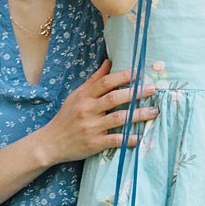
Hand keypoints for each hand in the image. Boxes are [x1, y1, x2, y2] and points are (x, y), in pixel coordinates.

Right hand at [39, 60, 155, 164]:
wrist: (50, 142)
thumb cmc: (66, 117)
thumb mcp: (76, 96)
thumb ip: (94, 80)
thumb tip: (108, 62)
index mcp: (84, 97)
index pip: (106, 82)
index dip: (123, 76)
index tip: (139, 73)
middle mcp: (88, 110)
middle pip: (114, 98)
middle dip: (135, 93)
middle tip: (152, 90)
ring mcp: (91, 127)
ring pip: (118, 118)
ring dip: (138, 115)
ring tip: (154, 112)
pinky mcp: (94, 143)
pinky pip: (115, 140)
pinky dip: (128, 138)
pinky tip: (140, 137)